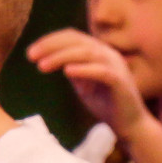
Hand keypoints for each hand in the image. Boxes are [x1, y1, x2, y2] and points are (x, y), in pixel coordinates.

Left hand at [28, 29, 148, 136]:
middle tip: (31, 56)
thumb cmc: (107, 104)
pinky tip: (67, 72)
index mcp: (99, 52)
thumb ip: (72, 70)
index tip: (31, 53)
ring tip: (42, 66)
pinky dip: (84, 69)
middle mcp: (108, 54)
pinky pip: (101, 71)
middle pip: (77, 41)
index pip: (72, 37)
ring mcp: (115, 66)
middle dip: (51, 46)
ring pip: (87, 53)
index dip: (50, 41)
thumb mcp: (83, 84)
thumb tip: (51, 59)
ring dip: (62, 56)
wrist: (130, 125)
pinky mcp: (120, 81)